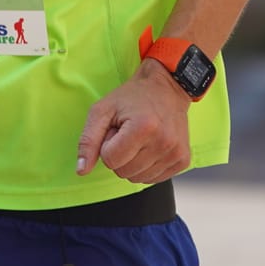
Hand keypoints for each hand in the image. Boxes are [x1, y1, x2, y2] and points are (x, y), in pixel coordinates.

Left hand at [75, 62, 192, 183]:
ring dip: (133, 161)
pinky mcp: (183, 160)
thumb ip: (88, 141)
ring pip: (137, 178)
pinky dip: (146, 166)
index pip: (110, 160)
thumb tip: (81, 171)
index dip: (107, 145)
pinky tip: (150, 146)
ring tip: (139, 138)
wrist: (167, 87)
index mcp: (143, 128)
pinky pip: (153, 179)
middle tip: (128, 132)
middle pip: (123, 172)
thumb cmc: (131, 97)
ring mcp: (176, 153)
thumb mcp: (102, 110)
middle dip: (119, 154)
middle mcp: (163, 142)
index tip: (116, 129)